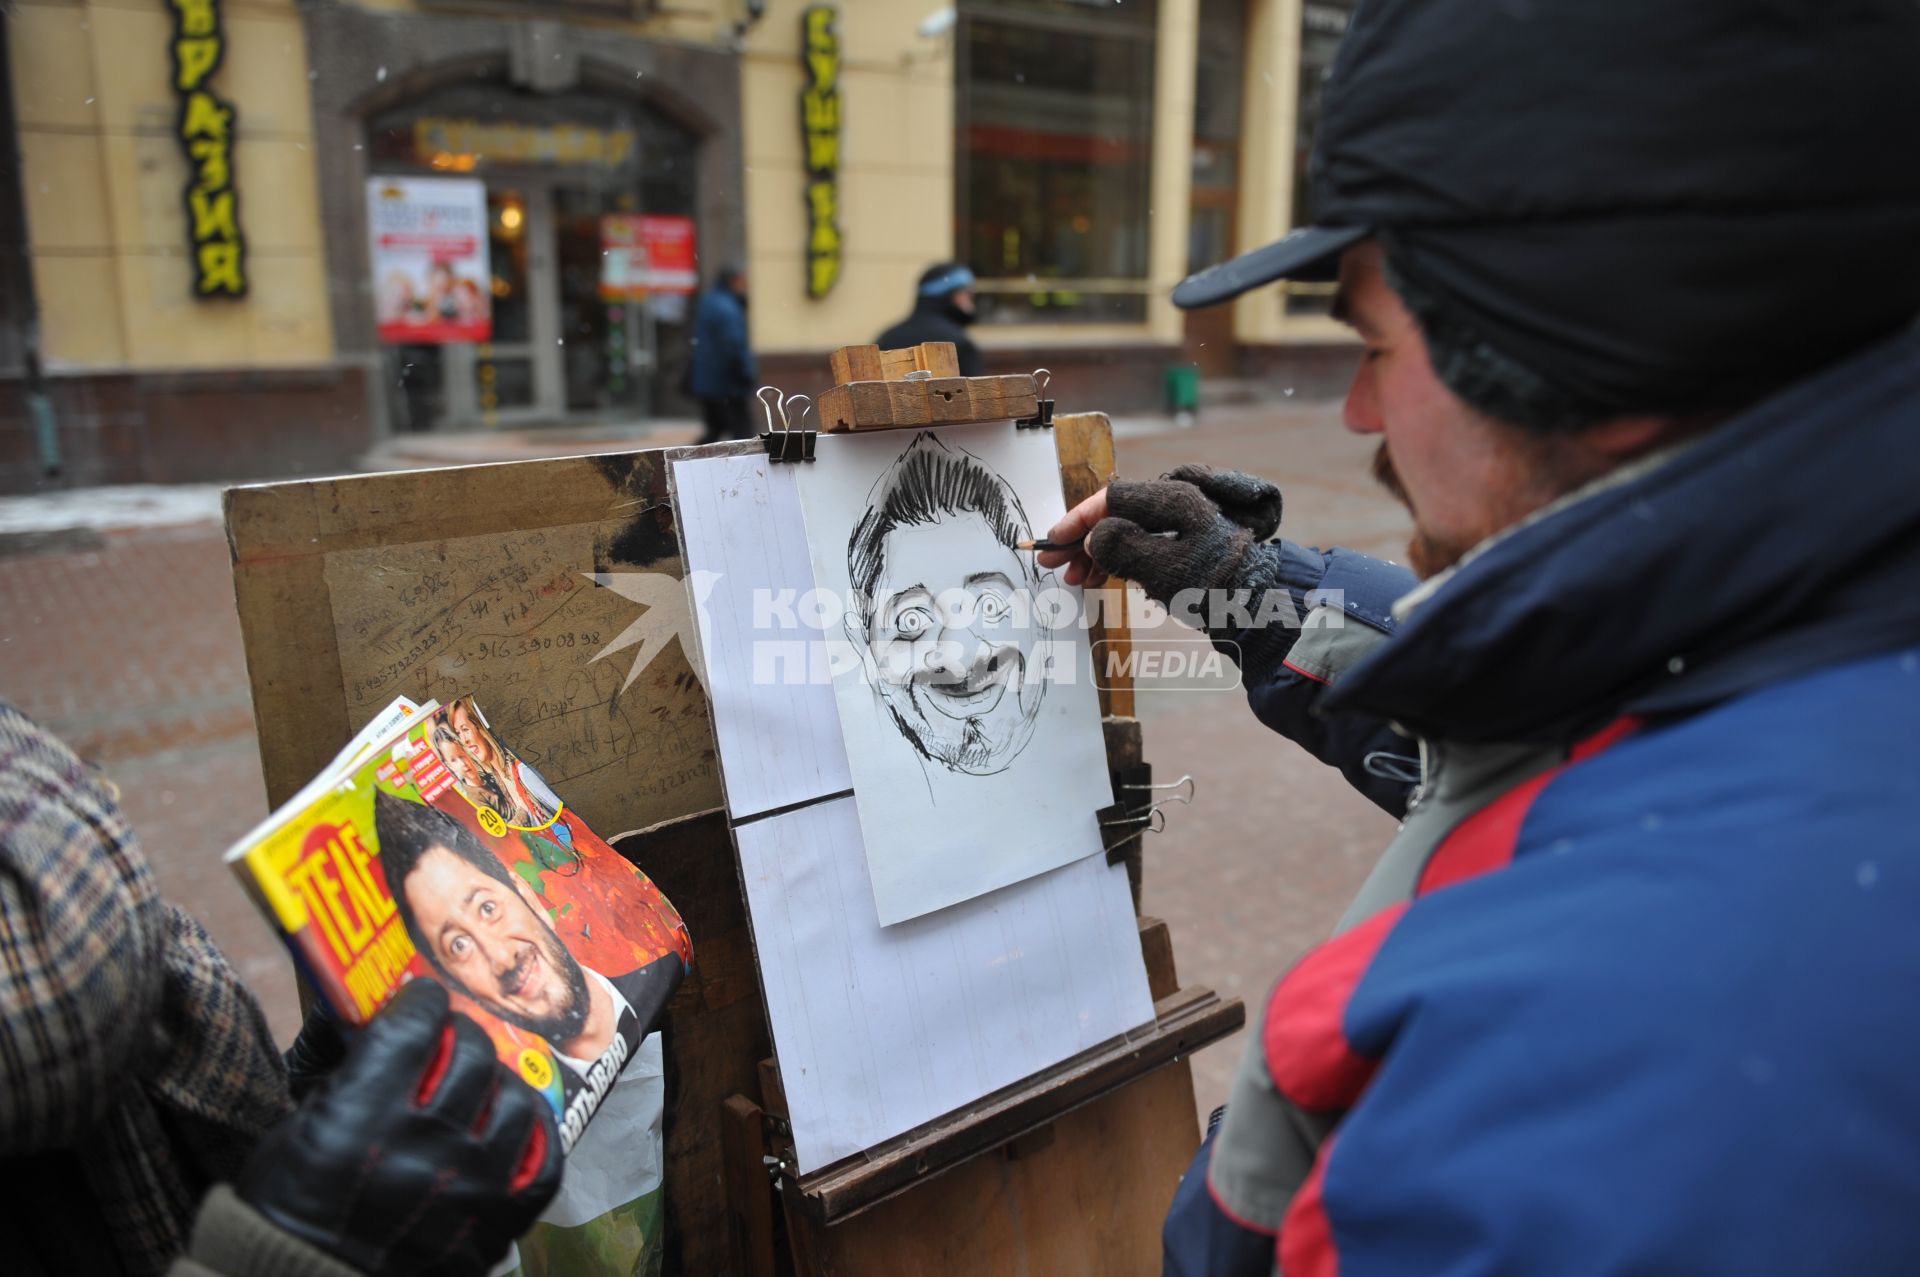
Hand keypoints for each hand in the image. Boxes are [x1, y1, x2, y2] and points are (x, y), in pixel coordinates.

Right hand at [239, 979, 562, 1276]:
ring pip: (514, 1100)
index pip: (414, 1026)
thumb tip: (390, 1017)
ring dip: (498, 1082)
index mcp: (361, 1118)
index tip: (422, 1000)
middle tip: (450, 1038)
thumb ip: (349, 1071)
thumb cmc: (291, 1208)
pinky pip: (544, 1162)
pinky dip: (534, 1135)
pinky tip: (515, 1124)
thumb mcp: (297, 1128)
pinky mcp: (496, 1226)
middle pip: (471, 1054)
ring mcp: (469, 1188)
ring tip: (482, 1086)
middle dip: (459, 1033)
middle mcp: (425, 1148)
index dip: (421, 1001)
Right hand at [1038, 465, 1282, 608]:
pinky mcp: (1180, 547)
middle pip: (1114, 514)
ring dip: (1093, 553)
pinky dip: (1114, 560)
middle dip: (1080, 539)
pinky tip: (1095, 578)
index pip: (1112, 499)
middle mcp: (1174, 505)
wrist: (1259, 607)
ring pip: (1123, 531)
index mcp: (1172, 500)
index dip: (1078, 519)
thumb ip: (1122, 547)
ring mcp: (1177, 526)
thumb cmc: (1216, 586)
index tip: (1054, 540)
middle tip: (1050, 562)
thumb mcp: (1164, 568)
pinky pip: (1137, 545)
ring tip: (1071, 578)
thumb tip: (1092, 536)